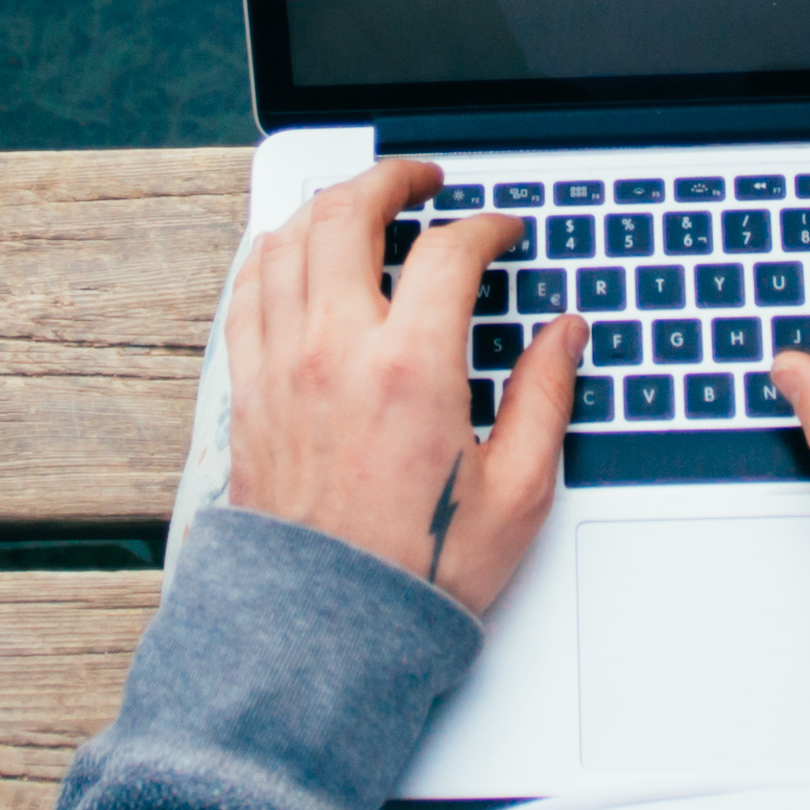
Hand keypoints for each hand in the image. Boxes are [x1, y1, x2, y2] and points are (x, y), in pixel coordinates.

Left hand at [223, 157, 581, 618]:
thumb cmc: (417, 572)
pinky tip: (293, 250)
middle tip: (422, 179)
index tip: (502, 231)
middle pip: (348, 214)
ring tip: (362, 203)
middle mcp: (336, 352)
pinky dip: (272, 253)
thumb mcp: (516, 492)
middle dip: (392, 178)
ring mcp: (281, 367)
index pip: (448, 250)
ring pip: (288, 241)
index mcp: (412, 370)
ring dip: (329, 205)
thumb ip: (544, 398)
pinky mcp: (247, 391)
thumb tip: (562, 336)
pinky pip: (247, 292)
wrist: (326, 630)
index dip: (486, 225)